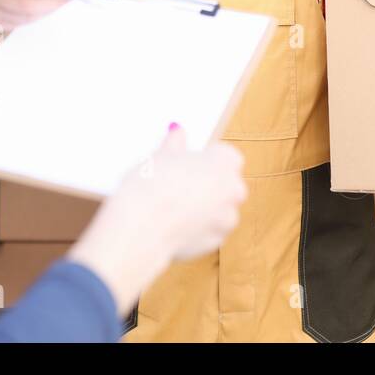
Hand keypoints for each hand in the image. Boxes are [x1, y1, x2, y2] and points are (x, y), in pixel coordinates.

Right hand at [67, 126, 247, 314]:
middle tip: (178, 183)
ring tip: (173, 206)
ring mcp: (227, 218)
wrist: (141, 227)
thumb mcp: (160, 155)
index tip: (187, 163)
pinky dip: (196, 228)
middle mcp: (234, 189)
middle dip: (208, 184)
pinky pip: (208, 230)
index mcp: (225, 161)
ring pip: (218, 209)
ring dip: (203, 208)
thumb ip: (175, 144)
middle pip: (226, 183)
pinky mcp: (215, 241)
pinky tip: (174, 224)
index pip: (225, 155)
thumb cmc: (150, 187)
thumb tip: (178, 133)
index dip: (205, 159)